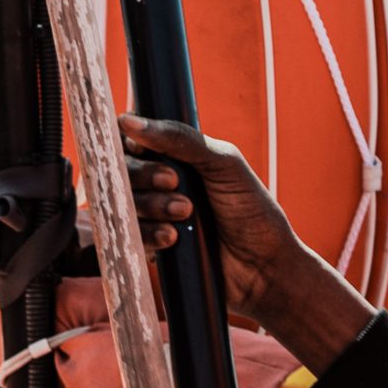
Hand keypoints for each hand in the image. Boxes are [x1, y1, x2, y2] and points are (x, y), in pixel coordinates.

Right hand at [121, 113, 378, 372]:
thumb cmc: (251, 209)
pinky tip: (173, 237)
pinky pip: (131, 235)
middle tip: (174, 182)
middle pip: (122, 170)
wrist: (265, 266)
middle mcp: (159, 183)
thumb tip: (129, 120)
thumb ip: (180, 139)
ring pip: (124, 202)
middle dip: (144, 174)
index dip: (132, 143)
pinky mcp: (150, 244)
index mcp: (175, 156)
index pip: (132, 140)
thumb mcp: (223, 164)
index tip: (144, 149)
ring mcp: (153, 214)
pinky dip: (149, 233)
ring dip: (152, 205)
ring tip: (184, 212)